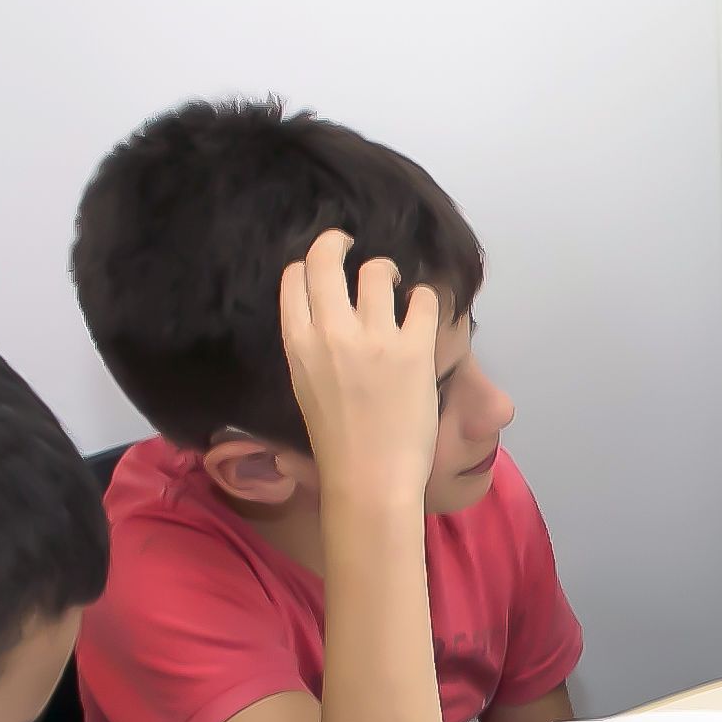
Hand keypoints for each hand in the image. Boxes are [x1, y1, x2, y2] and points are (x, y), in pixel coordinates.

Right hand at [277, 228, 443, 516]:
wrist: (369, 478)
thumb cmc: (338, 442)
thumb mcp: (306, 385)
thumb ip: (311, 346)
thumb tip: (327, 317)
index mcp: (298, 343)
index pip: (294, 277)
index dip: (310, 262)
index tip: (324, 262)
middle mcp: (331, 331)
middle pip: (328, 258)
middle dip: (340, 242)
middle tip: (352, 244)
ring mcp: (374, 338)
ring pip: (378, 271)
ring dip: (387, 272)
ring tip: (395, 285)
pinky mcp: (414, 350)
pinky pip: (424, 300)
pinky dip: (426, 300)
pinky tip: (424, 310)